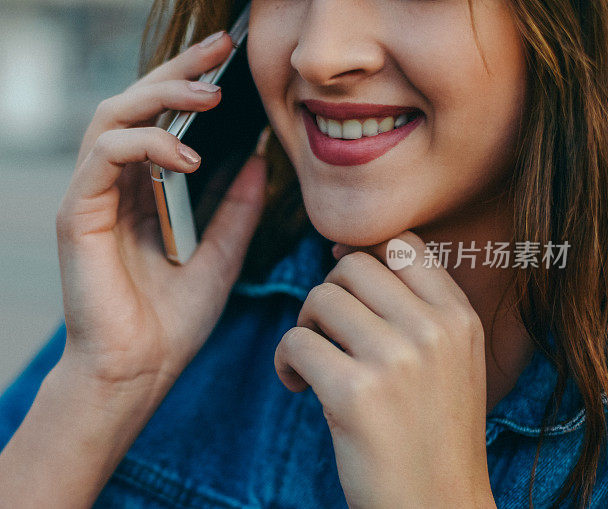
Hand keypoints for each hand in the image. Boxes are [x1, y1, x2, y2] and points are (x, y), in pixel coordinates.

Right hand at [55, 30, 267, 406]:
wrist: (138, 371)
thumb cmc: (172, 322)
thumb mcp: (221, 257)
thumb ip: (236, 209)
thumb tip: (258, 159)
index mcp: (142, 192)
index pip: (160, 120)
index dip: (190, 84)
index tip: (231, 60)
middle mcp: (112, 186)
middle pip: (134, 103)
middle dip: (177, 71)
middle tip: (221, 48)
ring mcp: (91, 196)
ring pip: (112, 115)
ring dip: (161, 96)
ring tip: (211, 93)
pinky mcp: (76, 211)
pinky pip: (104, 153)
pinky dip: (145, 143)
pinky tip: (188, 154)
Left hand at [274, 231, 495, 507]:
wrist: (437, 507)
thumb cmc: (432, 432)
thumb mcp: (451, 360)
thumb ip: (415, 306)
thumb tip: (342, 253)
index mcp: (459, 318)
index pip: (403, 243)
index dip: (362, 252)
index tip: (345, 286)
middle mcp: (433, 330)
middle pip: (352, 266)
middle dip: (328, 294)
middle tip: (326, 332)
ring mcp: (396, 360)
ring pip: (319, 298)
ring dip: (304, 326)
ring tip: (313, 362)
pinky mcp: (354, 393)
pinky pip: (296, 341)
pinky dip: (285, 362)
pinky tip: (298, 386)